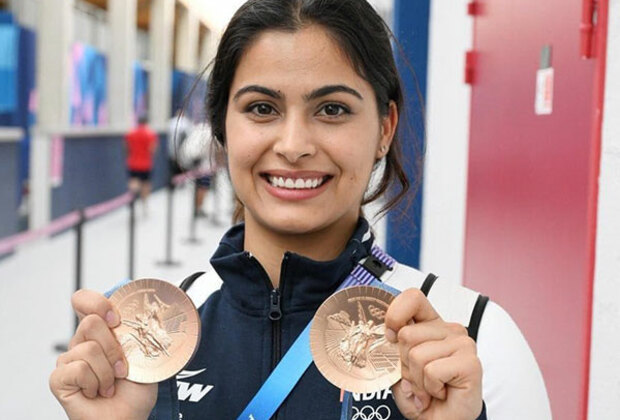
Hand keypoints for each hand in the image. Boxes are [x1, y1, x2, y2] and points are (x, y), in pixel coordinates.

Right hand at [50, 289, 156, 419]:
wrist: (130, 416)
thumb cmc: (136, 389)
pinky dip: (94, 383)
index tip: (116, 320)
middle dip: (114, 348)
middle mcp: (81, 342)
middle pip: (90, 322)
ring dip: (107, 371)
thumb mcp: (144, 353)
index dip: (97, 303)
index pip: (84, 300)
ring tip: (111, 383)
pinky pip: (77, 369)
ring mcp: (68, 360)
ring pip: (87, 348)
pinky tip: (97, 392)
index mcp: (100, 331)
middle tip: (122, 367)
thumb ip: (137, 331)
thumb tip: (144, 312)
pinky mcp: (59, 379)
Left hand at [385, 289, 482, 419]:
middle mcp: (449, 329)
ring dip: (417, 379)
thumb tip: (388, 337)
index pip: (412, 298)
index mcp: (430, 324)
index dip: (395, 315)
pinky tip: (440, 392)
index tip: (391, 337)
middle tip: (419, 378)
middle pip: (406, 334)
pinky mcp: (470, 362)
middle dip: (404, 363)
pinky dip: (429, 388)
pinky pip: (431, 371)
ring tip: (430, 387)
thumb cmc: (424, 395)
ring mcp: (462, 344)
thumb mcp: (399, 368)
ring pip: (416, 354)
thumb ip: (392, 349)